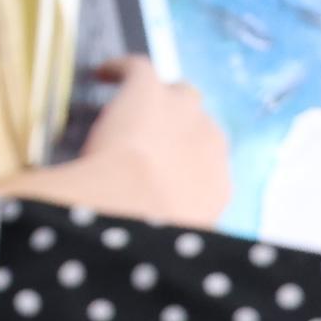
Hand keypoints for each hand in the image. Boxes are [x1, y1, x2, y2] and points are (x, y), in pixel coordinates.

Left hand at [21, 58, 231, 227]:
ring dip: (161, 97)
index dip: (185, 168)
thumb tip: (159, 253)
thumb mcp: (172, 247)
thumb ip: (171, 238)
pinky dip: (121, 68)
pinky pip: (139, 66)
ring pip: (178, 93)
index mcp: (217, 187)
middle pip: (198, 127)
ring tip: (134, 104)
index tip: (162, 177)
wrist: (126, 203)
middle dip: (179, 131)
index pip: (207, 168)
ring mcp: (182, 109)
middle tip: (149, 142)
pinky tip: (103, 72)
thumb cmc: (148, 234)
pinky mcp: (149, 87)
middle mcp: (210, 142)